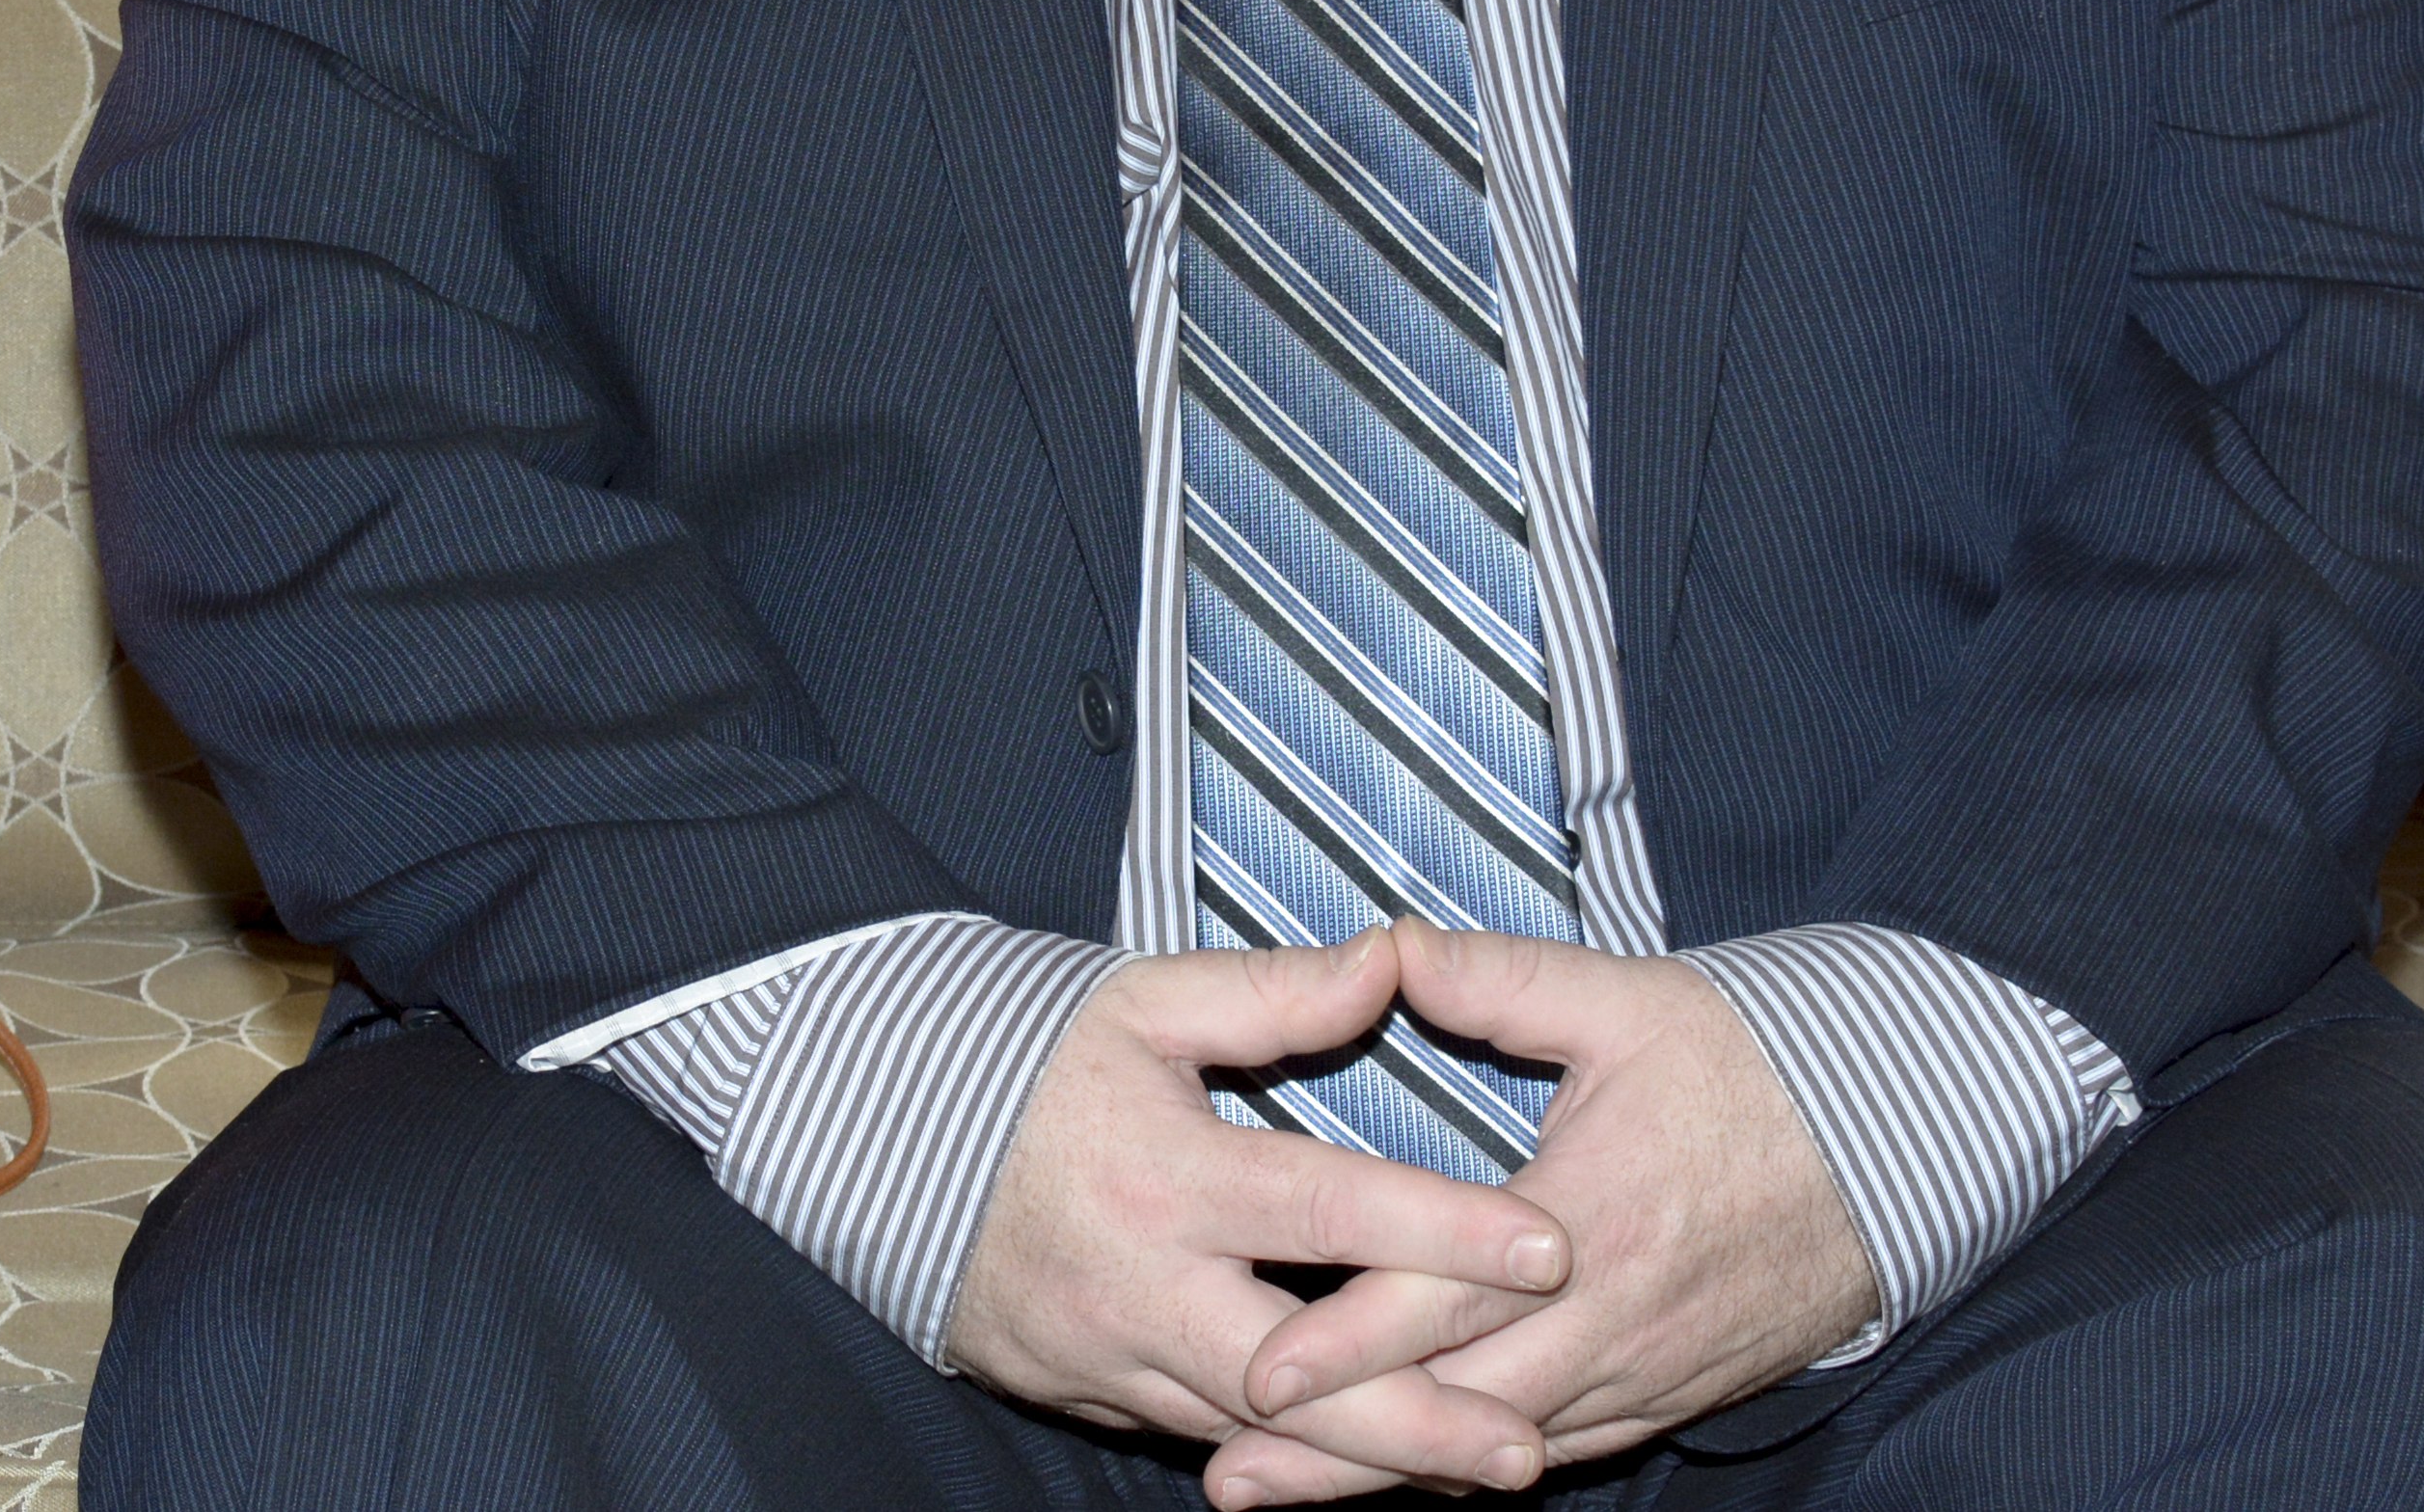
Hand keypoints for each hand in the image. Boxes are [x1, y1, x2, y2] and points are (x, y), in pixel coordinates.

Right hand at [945, 933, 1570, 1494]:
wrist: (874, 1134)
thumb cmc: (1024, 1053)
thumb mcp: (1143, 1002)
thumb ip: (1274, 992)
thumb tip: (1394, 961)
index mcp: (1166, 1173)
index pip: (1328, 1208)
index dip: (1443, 1231)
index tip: (1549, 1249)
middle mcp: (1142, 1282)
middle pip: (1301, 1376)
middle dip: (1422, 1420)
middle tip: (1530, 1443)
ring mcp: (1111, 1353)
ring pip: (1259, 1434)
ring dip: (1373, 1458)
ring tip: (1484, 1469)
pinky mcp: (1089, 1392)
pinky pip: (1205, 1441)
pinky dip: (1290, 1457)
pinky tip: (1373, 1465)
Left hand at [1214, 933, 1875, 1495]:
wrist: (1903, 1145)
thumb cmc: (1755, 1064)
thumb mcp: (1629, 1002)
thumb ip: (1501, 980)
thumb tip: (1390, 946)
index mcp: (1590, 1219)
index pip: (1445, 1299)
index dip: (1347, 1344)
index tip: (1256, 1375)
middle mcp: (1614, 1318)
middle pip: (1455, 1404)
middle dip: (1340, 1445)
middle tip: (1234, 1471)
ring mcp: (1645, 1368)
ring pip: (1502, 1444)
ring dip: (1396, 1471)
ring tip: (1284, 1490)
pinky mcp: (1670, 1390)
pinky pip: (1564, 1448)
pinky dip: (1482, 1469)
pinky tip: (1412, 1479)